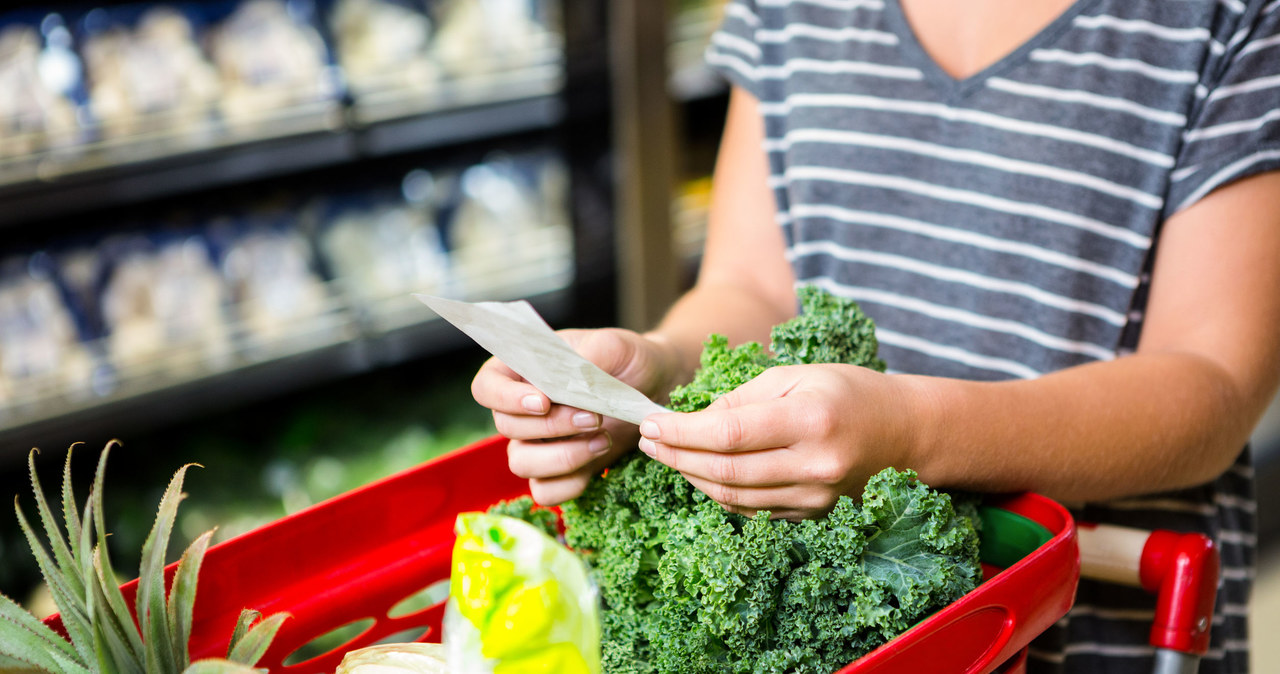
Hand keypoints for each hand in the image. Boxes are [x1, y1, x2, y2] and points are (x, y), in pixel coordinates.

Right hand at [471, 328, 677, 504]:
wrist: (657, 387)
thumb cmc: (628, 360)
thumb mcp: (614, 346)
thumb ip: (587, 359)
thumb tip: (568, 381)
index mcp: (522, 370)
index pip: (486, 387)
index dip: (505, 399)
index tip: (544, 402)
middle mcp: (521, 409)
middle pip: (506, 427)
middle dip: (552, 426)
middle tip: (595, 417)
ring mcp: (537, 443)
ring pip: (521, 464)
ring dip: (562, 457)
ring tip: (603, 439)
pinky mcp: (560, 471)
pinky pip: (545, 492)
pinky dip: (570, 484)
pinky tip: (599, 461)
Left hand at [636, 364, 914, 519]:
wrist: (908, 434)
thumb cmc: (851, 392)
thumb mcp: (797, 375)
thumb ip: (743, 398)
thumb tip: (694, 420)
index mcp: (809, 420)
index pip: (727, 434)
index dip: (681, 433)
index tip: (651, 424)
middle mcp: (813, 465)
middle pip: (724, 471)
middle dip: (676, 456)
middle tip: (648, 441)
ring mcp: (815, 497)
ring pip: (734, 497)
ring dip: (692, 477)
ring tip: (668, 455)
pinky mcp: (813, 514)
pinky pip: (753, 510)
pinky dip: (720, 492)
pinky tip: (701, 472)